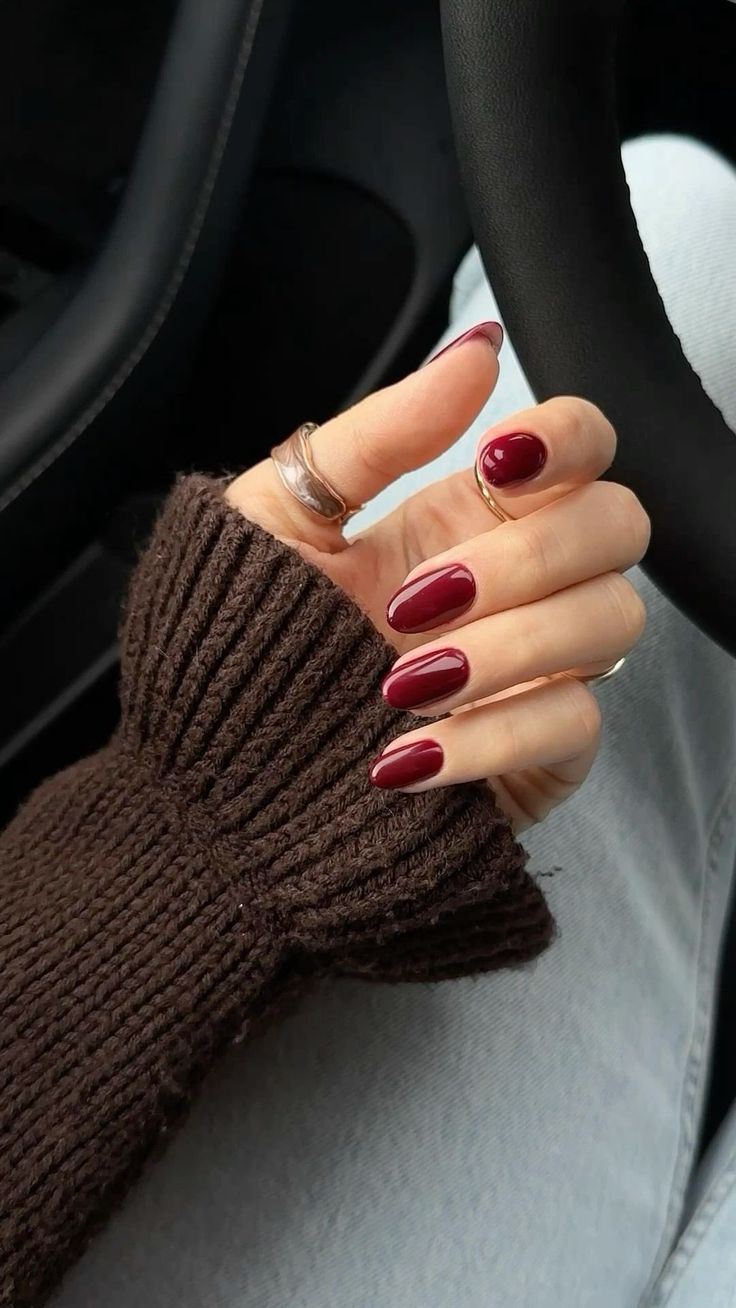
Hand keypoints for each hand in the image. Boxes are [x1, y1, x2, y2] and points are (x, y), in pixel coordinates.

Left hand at [227, 323, 649, 830]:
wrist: (215, 777)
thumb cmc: (242, 641)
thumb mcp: (285, 517)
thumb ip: (382, 434)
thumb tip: (476, 348)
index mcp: (465, 515)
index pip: (580, 447)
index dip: (567, 438)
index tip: (497, 461)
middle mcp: (518, 582)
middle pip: (618, 524)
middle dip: (528, 555)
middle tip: (417, 601)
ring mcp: (539, 665)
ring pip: (612, 619)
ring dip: (509, 647)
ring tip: (400, 685)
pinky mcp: (540, 751)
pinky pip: (576, 726)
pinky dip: (492, 737)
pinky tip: (408, 755)